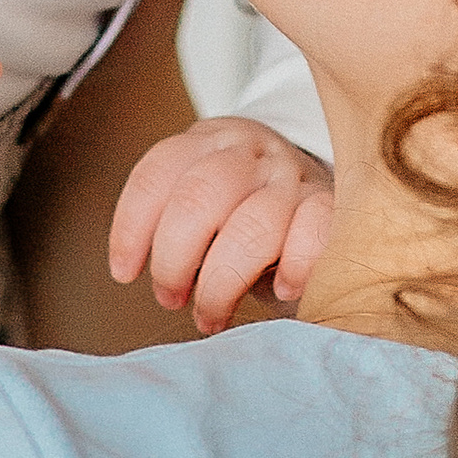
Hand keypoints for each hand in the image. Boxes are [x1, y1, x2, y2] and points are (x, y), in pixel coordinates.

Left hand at [108, 119, 334, 335]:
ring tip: (211, 315)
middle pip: (199, 196)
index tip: (125, 272)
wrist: (318, 194)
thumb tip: (160, 283)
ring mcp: (294, 177)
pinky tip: (281, 289)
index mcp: (208, 142)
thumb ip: (177, 227)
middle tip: (170, 297)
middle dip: (174, 259)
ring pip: (253, 224)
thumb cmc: (244, 215)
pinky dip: (295, 265)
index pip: (158, 174)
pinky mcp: (331, 206)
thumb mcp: (205, 205)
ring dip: (222, 281)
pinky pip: (315, 232)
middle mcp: (250, 152)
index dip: (133, 227)